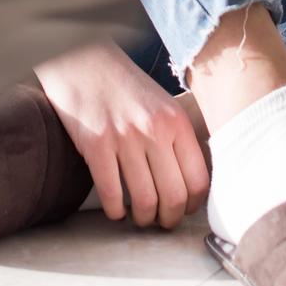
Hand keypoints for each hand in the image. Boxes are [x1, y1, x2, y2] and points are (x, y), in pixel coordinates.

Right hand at [32, 37, 210, 229]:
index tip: (184, 209)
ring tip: (140, 217)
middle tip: (162, 221)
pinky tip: (116, 209)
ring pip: (145, 201)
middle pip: (174, 197)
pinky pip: (112, 194)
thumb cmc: (127, 90)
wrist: (86, 64)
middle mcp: (154, 129)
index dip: (193, 205)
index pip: (199, 180)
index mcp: (176, 121)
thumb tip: (194, 185)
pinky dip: (116, 211)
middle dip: (169, 219)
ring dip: (144, 219)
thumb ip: (178, 139)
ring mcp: (124, 137)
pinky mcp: (96, 144)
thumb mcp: (163, 105)